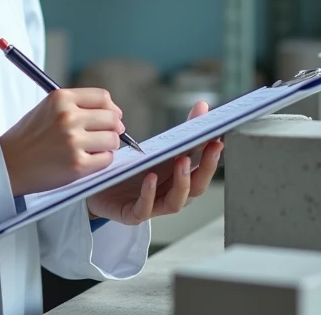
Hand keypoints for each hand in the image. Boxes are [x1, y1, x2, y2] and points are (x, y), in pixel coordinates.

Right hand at [0, 88, 124, 196]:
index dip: (111, 109)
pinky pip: (106, 159)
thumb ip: (77, 106)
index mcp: (61, 99)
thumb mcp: (47, 109)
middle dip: (112, 129)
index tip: (111, 118)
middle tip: (104, 137)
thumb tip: (115, 114)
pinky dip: (101, 161)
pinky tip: (87, 161)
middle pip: (112, 118)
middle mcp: (68, 117)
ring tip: (92, 150)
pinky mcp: (77, 165)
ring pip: (112, 139)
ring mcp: (73, 141)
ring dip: (108, 146)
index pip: (103, 97)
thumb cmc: (28, 138)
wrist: (7, 164)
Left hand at [85, 101, 222, 225]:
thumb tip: (203, 106)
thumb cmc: (132, 169)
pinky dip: (149, 194)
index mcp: (179, 177)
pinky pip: (144, 209)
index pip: (203, 167)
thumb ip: (180, 132)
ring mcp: (153, 206)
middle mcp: (170, 193)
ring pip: (176, 202)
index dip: (214, 153)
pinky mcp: (132, 214)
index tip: (222, 135)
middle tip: (212, 146)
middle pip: (197, 186)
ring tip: (183, 162)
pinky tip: (150, 178)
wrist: (98, 187)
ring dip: (183, 182)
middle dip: (207, 167)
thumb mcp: (157, 148)